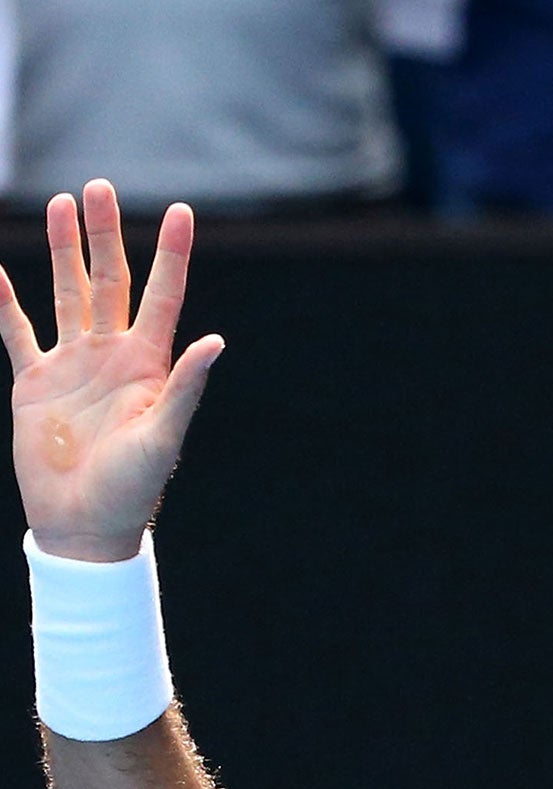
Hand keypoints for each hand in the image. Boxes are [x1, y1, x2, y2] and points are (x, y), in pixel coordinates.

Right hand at [0, 180, 223, 562]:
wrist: (85, 522)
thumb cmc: (133, 488)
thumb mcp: (164, 437)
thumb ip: (185, 388)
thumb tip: (215, 341)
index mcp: (148, 364)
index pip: (162, 295)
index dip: (172, 254)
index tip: (182, 211)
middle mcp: (111, 355)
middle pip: (109, 280)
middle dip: (105, 234)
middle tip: (99, 186)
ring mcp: (72, 365)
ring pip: (67, 293)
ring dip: (65, 251)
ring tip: (64, 204)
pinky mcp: (34, 382)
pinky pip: (15, 331)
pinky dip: (2, 301)